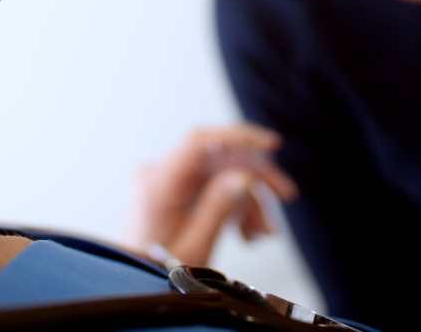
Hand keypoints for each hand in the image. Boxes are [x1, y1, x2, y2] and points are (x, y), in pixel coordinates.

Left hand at [124, 124, 298, 266]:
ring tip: (264, 231)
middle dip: (254, 176)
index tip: (269, 145)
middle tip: (284, 194)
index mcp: (157, 184)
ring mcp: (167, 182)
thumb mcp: (194, 245)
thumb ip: (219, 207)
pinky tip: (248, 231)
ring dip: (248, 198)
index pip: (198, 142)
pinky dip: (235, 205)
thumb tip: (245, 176)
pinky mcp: (176, 192)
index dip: (237, 137)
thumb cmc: (155, 271)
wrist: (136, 284)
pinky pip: (212, 186)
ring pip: (220, 173)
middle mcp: (159, 175)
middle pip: (216, 158)